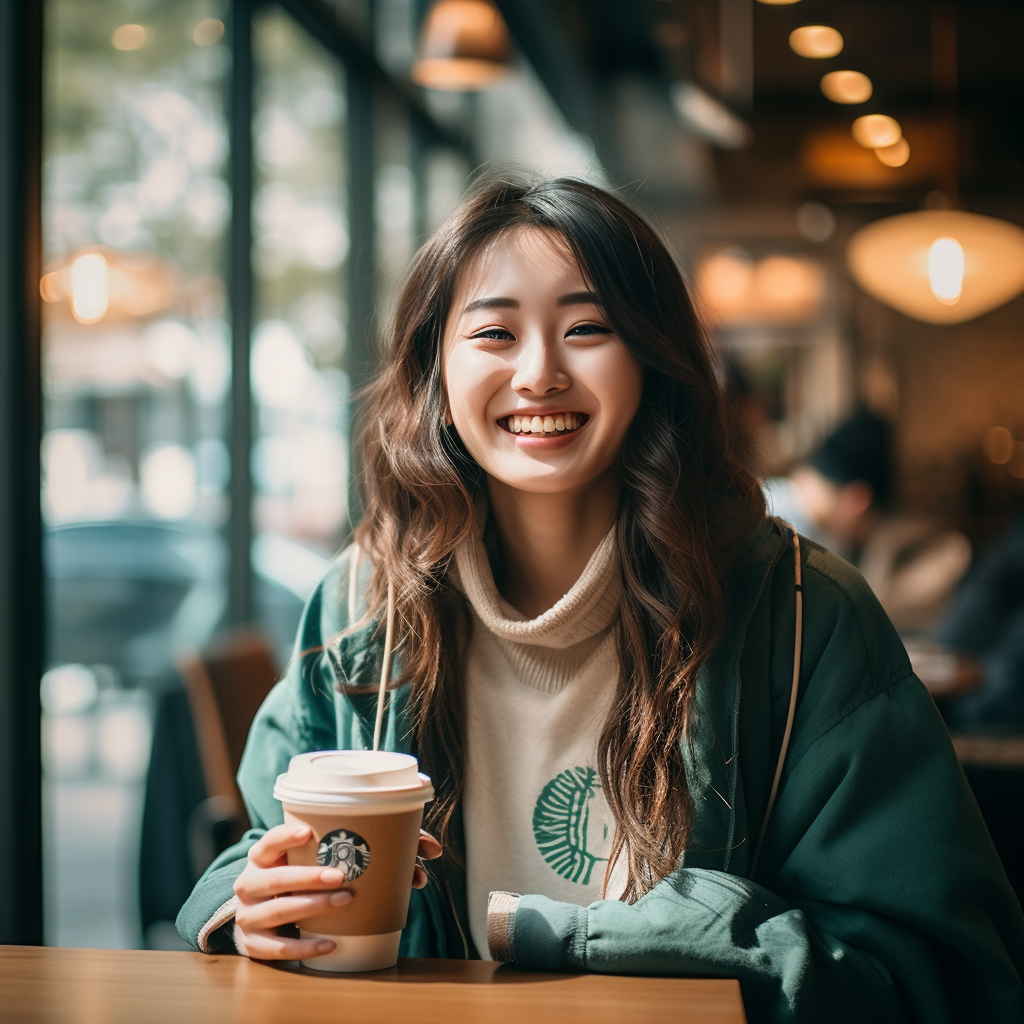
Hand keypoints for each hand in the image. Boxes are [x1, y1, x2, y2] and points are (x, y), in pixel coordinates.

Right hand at [232, 823, 441, 960]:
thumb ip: (371, 847)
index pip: (268, 842)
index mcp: (263, 856)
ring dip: (313, 907)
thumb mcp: (316, 858)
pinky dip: (307, 946)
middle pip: (275, 879)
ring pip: (278, 911)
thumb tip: (432, 849)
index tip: (309, 831)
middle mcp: (250, 884)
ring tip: (346, 901)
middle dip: (308, 877)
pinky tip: (332, 942)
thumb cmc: (301, 876)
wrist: (261, 913)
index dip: (285, 836)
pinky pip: (280, 949)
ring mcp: (250, 917)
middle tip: (340, 876)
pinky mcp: (256, 945)